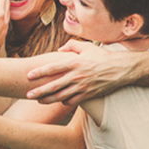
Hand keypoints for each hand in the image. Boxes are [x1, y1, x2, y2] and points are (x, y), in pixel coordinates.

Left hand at [25, 41, 148, 105]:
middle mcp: (77, 76)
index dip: (39, 72)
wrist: (121, 69)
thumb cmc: (103, 56)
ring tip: (38, 101)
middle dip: (39, 91)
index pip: (53, 68)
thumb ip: (71, 46)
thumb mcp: (87, 47)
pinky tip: (58, 101)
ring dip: (48, 100)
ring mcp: (82, 87)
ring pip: (61, 96)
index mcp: (75, 63)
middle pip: (54, 85)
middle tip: (27, 95)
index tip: (29, 76)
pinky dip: (64, 102)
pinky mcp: (88, 95)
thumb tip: (59, 50)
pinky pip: (73, 101)